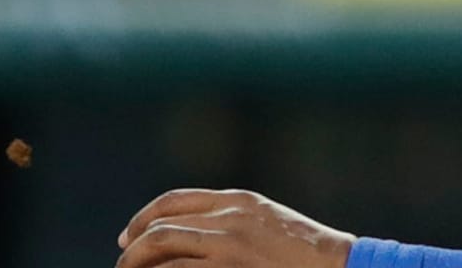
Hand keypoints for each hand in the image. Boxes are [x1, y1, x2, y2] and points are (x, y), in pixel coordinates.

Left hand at [115, 188, 355, 267]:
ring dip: (135, 265)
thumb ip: (236, 221)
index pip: (174, 201)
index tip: (127, 237)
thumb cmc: (306, 254)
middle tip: (124, 266)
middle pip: (161, 225)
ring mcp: (228, 244)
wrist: (337, 266)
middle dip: (133, 248)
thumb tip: (195, 235)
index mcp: (239, 200)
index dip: (142, 219)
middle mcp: (230, 216)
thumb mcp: (269, 223)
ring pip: (160, 247)